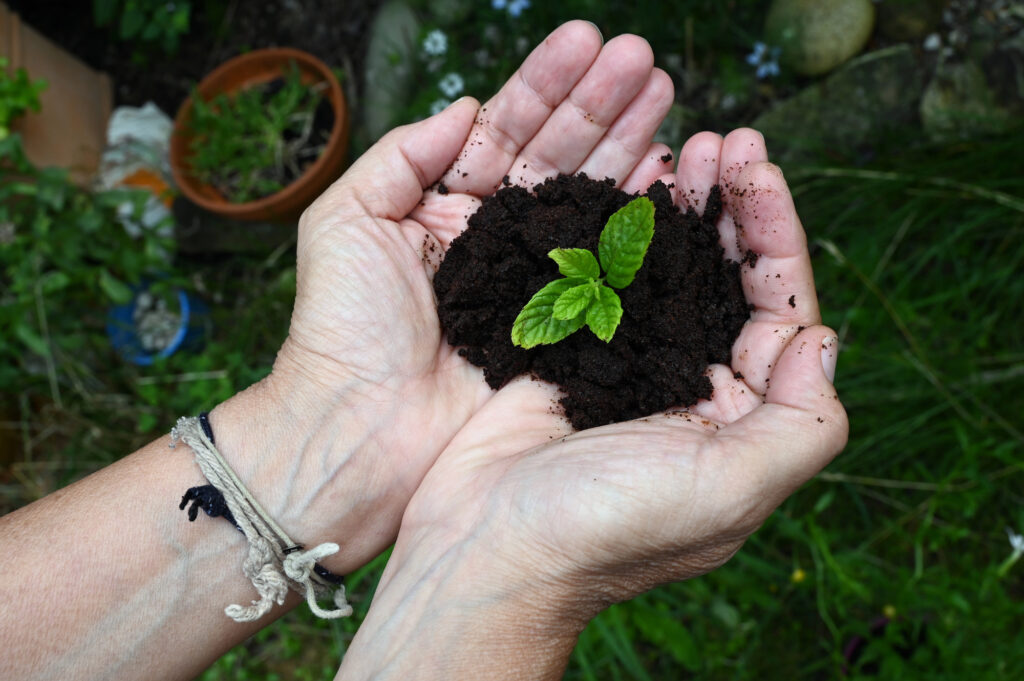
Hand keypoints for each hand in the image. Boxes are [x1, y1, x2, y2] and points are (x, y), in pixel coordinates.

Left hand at [214, 20, 675, 566]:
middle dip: (602, 103)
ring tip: (665, 90)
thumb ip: (402, 154)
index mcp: (446, 204)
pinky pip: (608, 263)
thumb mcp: (345, 220)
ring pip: (590, 197)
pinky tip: (667, 171)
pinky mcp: (563, 326)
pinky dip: (637, 217)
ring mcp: (535, 280)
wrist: (362, 428)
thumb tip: (466, 106)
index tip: (589, 39)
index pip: (506, 129)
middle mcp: (498, 236)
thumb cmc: (340, 328)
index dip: (547, 83)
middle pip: (559, 154)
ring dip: (629, 142)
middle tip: (645, 58)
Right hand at [337, 131, 848, 677]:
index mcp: (744, 420)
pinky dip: (620, 230)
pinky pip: (608, 277)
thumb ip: (801, 423)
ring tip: (685, 148)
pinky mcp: (575, 353)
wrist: (485, 550)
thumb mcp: (729, 490)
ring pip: (670, 270)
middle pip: (730, 280)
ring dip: (683, 208)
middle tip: (727, 141)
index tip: (758, 172)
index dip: (777, 236)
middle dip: (735, 207)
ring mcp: (632, 367)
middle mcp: (695, 390)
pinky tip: (624, 188)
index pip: (780, 310)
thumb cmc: (604, 530)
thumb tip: (821, 339)